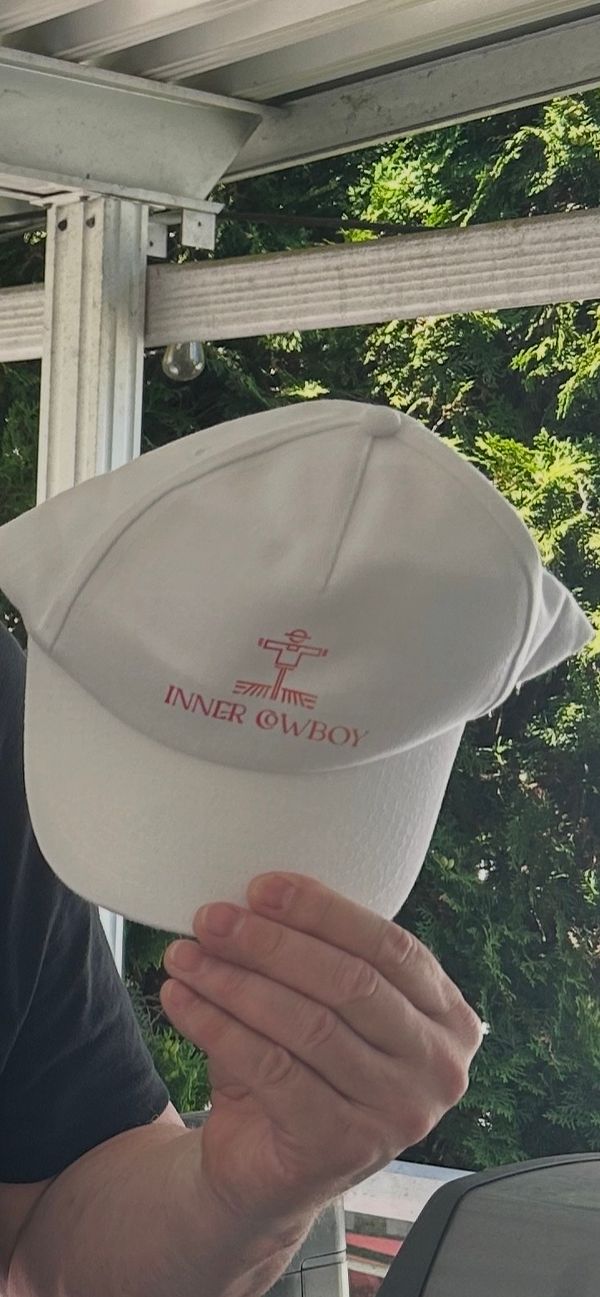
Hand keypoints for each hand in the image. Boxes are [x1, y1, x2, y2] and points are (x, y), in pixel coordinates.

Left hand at [161, 873, 482, 1229]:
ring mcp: (398, 1115)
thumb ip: (314, 957)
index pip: (392, 947)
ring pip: (308, 1025)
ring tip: (186, 956)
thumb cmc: (301, 1070)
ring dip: (236, 982)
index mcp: (450, 1019)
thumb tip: (250, 900)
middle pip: (351, 983)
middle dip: (272, 943)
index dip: (324, 911)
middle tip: (213, 919)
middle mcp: (439, 1069)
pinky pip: (272, 1069)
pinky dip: (218, 1028)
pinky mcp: (343, 1148)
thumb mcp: (323, 1007)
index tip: (261, 887)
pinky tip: (182, 1001)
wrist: (268, 1172)